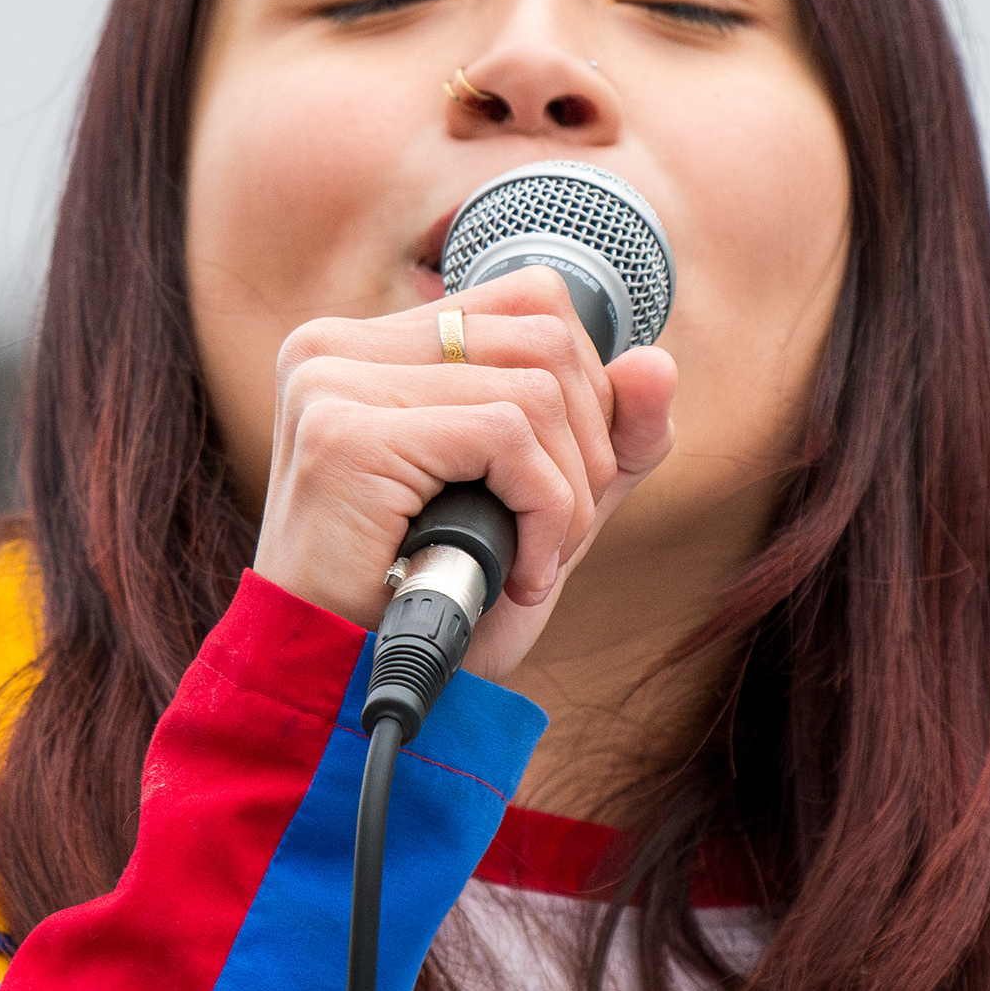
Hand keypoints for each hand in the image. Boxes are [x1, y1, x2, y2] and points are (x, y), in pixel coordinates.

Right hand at [251, 265, 676, 681]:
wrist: (343, 690)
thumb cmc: (425, 606)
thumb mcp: (539, 512)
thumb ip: (604, 440)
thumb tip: (657, 363)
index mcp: (370, 347)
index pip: (531, 300)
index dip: (584, 390)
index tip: (560, 485)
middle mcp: (338, 346)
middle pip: (545, 337)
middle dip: (587, 451)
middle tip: (550, 540)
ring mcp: (332, 382)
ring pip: (534, 388)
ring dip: (566, 496)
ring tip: (529, 564)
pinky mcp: (343, 432)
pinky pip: (505, 434)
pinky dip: (543, 512)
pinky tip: (516, 572)